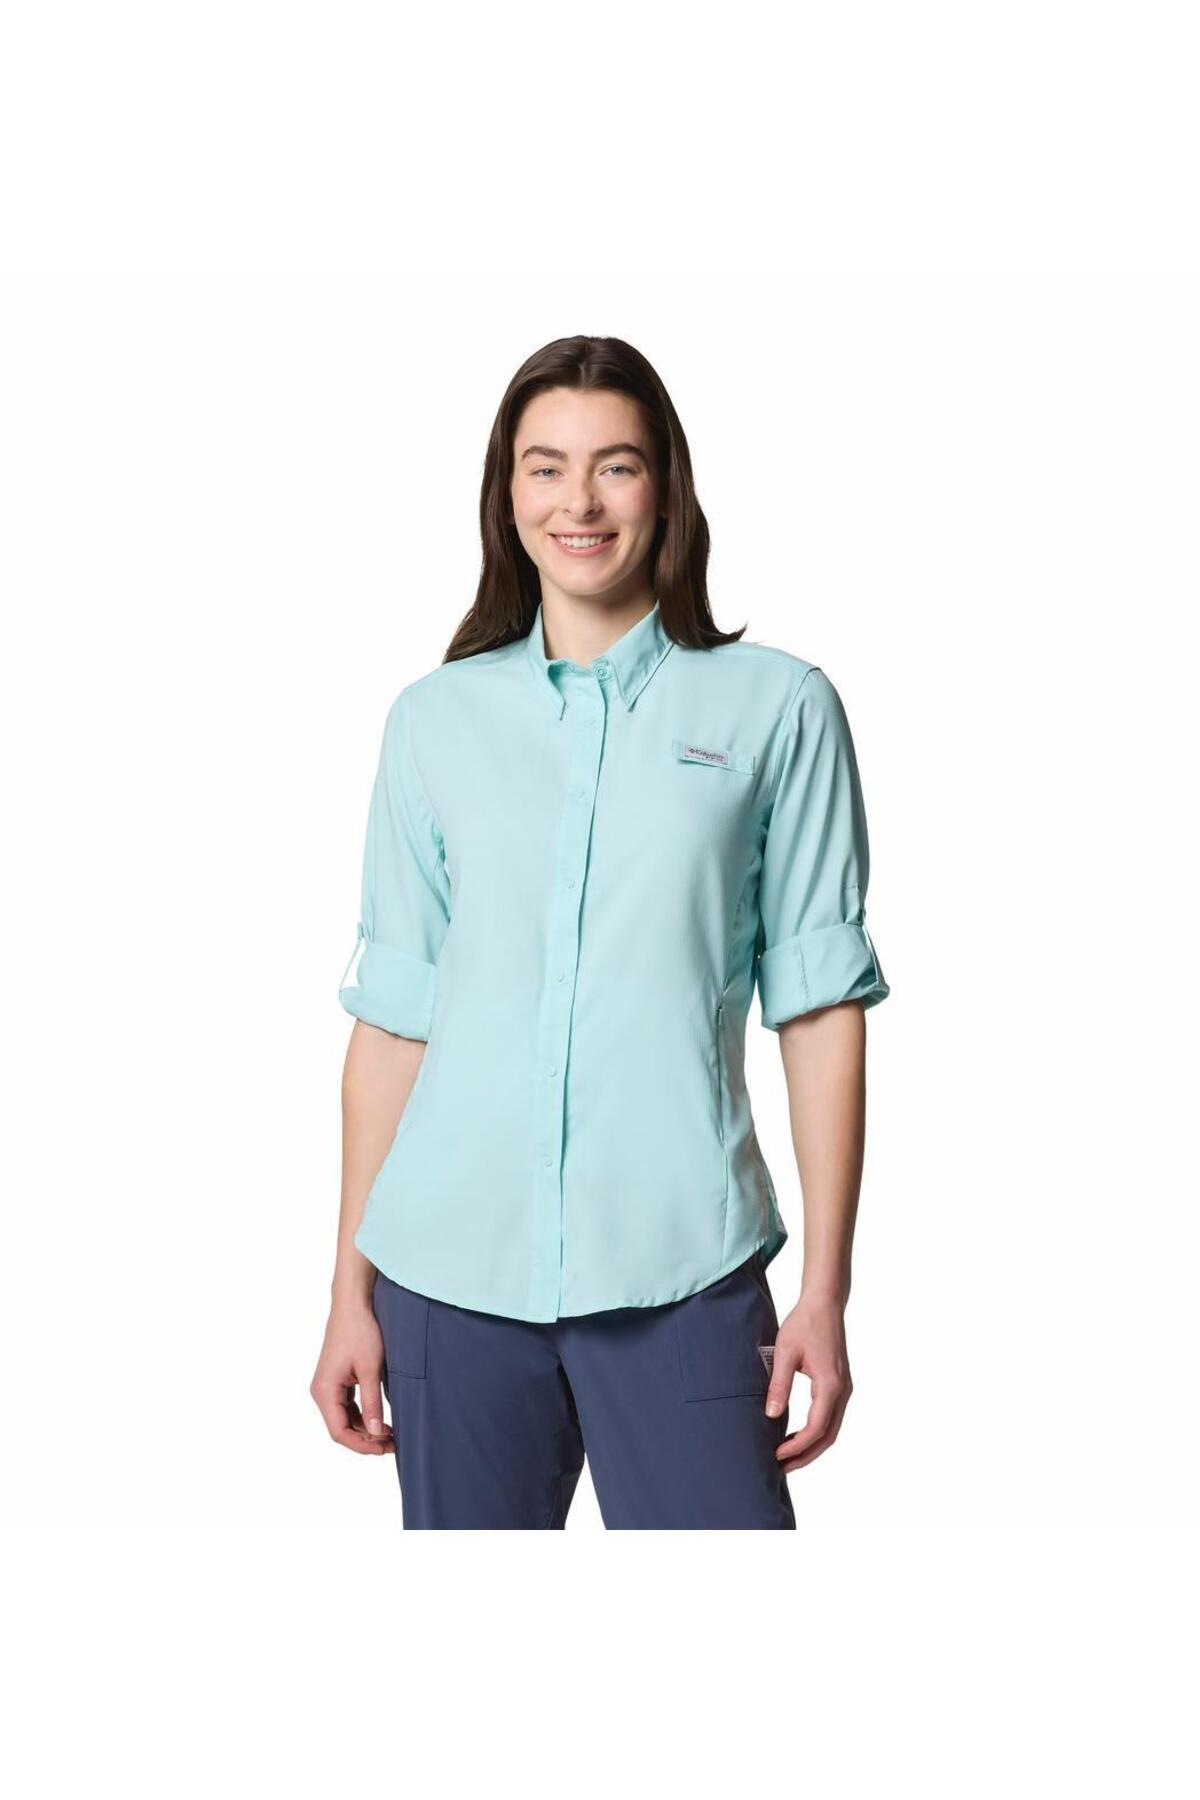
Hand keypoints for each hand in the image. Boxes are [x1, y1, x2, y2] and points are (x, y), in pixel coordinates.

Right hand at [310, 1299, 394, 1455]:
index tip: (384, 1449)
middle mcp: (322, 1391)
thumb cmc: (361, 1331)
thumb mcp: (370, 1369)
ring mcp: (328, 1386)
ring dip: (366, 1429)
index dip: (361, 1445)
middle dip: (366, 1439)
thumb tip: (377, 1433)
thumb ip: (372, 1403)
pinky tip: (382, 1420)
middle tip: (393, 1444)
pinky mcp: (337, 1381)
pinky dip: (363, 1416)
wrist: (354, 1304)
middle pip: (341, 1428)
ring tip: (391, 1435)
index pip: (339, 1431)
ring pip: (345, 1419)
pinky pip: (347, 1407)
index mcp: (324, 1390)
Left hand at [764, 1293, 852, 1474]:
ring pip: (832, 1429)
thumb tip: (770, 1416)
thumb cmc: (803, 1323)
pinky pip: (831, 1417)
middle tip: (781, 1469)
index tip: (775, 1455)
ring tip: (787, 1457)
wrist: (823, 1304)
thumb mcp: (784, 1352)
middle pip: (828, 1436)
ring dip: (811, 1446)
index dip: (796, 1446)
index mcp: (830, 1384)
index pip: (816, 1428)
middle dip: (805, 1455)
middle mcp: (842, 1391)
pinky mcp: (840, 1385)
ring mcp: (844, 1389)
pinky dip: (816, 1432)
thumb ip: (779, 1384)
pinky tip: (797, 1435)